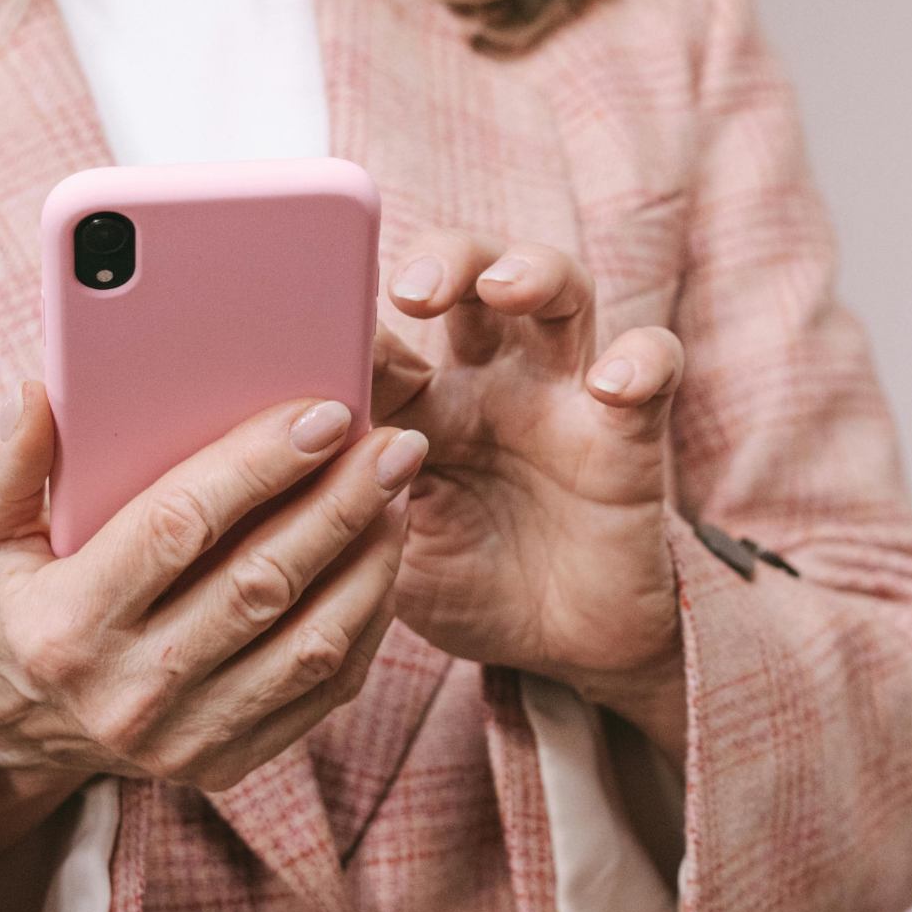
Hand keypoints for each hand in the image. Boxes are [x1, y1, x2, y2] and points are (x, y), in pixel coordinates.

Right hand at [0, 380, 427, 795]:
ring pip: (310, 641)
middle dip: (341, 502)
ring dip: (370, 558)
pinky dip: (368, 617)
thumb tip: (28, 397)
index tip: (323, 411)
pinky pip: (325, 689)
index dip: (258, 465)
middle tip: (395, 441)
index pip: (179, 528)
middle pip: (262, 582)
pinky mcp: (231, 762)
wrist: (14, 727)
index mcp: (65, 627)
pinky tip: (385, 553)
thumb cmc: (9, 602)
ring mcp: (185, 739)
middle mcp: (129, 693)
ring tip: (400, 486)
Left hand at [369, 232, 685, 712]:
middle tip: (411, 289)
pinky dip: (640, 363)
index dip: (359, 322)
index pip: (389, 329)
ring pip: (562, 290)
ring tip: (501, 287)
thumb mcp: (385, 546)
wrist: (558, 650)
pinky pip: (653, 366)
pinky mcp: (628, 429)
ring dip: (532, 272)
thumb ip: (337, 500)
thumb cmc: (463, 584)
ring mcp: (563, 395)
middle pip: (476, 273)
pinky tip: (609, 386)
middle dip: (446, 260)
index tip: (321, 329)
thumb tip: (258, 462)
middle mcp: (492, 378)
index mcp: (422, 398)